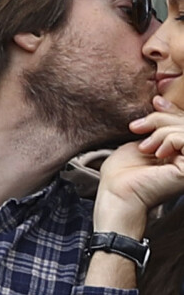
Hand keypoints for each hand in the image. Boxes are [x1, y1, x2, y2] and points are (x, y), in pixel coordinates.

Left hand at [93, 96, 183, 237]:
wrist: (116, 194)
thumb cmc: (121, 173)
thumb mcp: (140, 140)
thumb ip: (155, 125)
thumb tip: (160, 101)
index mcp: (177, 151)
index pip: (183, 123)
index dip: (171, 109)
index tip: (155, 102)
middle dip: (161, 118)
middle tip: (138, 128)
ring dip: (162, 130)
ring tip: (145, 146)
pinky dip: (169, 139)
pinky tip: (156, 152)